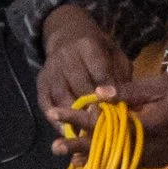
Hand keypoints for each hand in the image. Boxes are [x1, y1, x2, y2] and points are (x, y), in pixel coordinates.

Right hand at [39, 5, 132, 126]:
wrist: (67, 35)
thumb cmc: (99, 50)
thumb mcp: (115, 55)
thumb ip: (121, 76)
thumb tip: (126, 103)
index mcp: (88, 46)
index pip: (98, 71)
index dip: (107, 91)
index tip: (115, 108)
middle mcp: (66, 56)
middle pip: (78, 84)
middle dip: (91, 106)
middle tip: (103, 125)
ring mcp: (51, 70)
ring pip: (61, 95)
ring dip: (73, 116)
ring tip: (85, 134)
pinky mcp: (41, 82)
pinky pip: (45, 103)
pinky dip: (55, 119)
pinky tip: (66, 132)